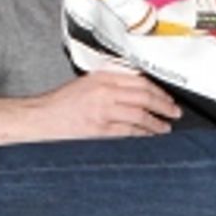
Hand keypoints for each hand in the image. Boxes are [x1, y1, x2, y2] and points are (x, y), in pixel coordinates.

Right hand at [38, 64, 179, 137]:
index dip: (158, 90)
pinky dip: (142, 136)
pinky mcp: (100, 130)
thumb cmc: (60, 104)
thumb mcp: (86, 84)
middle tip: (174, 112)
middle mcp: (104, 92)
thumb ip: (109, 84)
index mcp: (102, 77)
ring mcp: (103, 112)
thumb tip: (136, 92)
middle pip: (144, 97)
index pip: (139, 81)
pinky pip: (128, 133)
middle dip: (163, 106)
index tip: (167, 97)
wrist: (41, 119)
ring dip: (156, 123)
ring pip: (140, 116)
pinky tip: (149, 138)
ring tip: (165, 128)